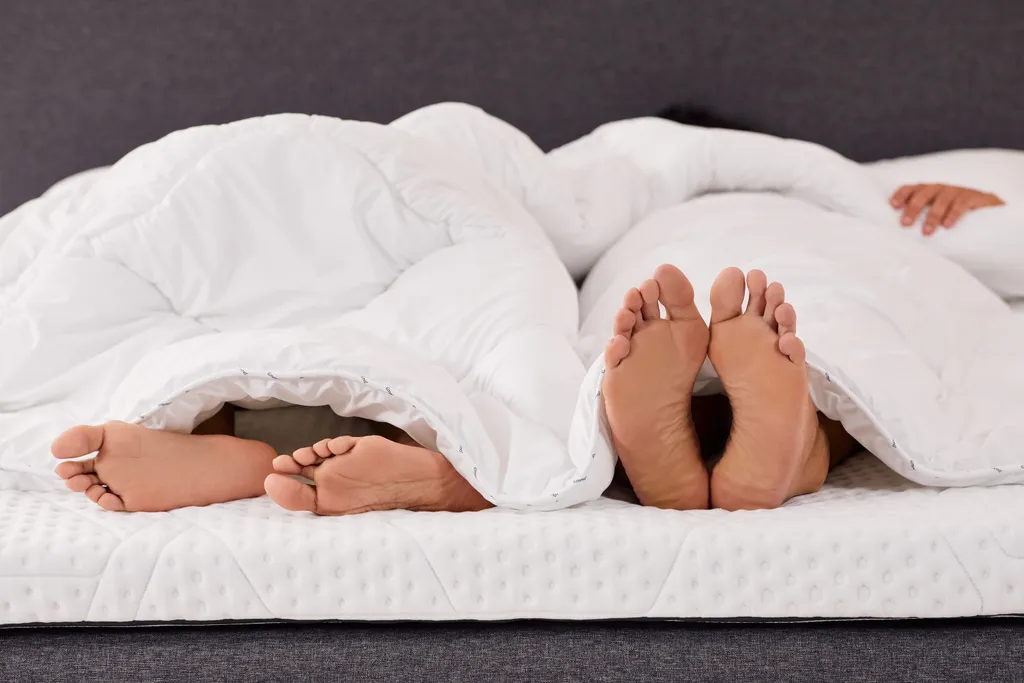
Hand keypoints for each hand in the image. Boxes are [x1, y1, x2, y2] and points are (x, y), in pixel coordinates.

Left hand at [890, 184, 1004, 234]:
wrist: (990, 210)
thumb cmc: (956, 213)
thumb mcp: (937, 211)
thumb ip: (922, 215)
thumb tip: (902, 229)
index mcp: (930, 190)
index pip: (912, 188)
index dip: (902, 194)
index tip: (893, 205)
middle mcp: (942, 187)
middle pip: (924, 194)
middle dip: (913, 208)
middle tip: (906, 224)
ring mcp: (958, 190)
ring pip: (942, 200)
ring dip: (932, 216)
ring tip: (926, 232)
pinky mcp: (973, 197)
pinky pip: (961, 204)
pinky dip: (953, 214)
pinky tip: (947, 225)